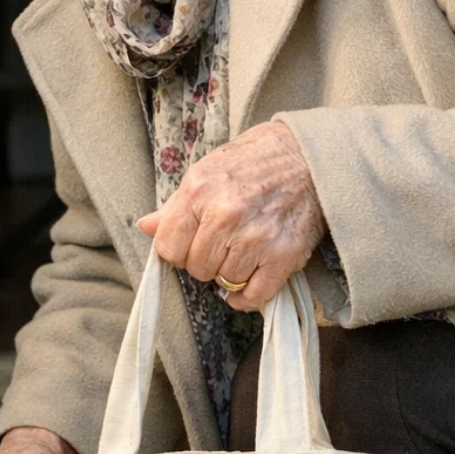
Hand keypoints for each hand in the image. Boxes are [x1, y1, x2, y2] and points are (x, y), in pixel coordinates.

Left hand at [137, 120, 325, 309]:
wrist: (308, 157)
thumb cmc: (253, 162)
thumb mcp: (206, 172)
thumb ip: (175, 206)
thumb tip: (145, 227)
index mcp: (199, 191)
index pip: (168, 248)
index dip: (177, 250)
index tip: (190, 244)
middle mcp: (225, 215)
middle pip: (196, 268)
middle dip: (204, 261)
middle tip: (220, 245)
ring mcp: (256, 236)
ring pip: (224, 280)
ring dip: (229, 272)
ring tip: (240, 250)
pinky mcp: (285, 254)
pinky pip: (255, 295)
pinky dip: (248, 297)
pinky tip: (245, 285)